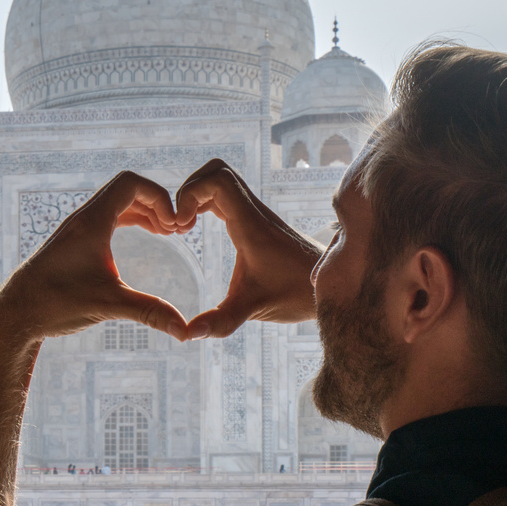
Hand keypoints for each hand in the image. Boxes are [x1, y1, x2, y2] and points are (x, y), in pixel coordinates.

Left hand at [0, 171, 189, 343]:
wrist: (16, 314)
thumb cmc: (55, 304)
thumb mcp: (108, 305)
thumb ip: (149, 312)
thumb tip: (185, 332)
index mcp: (91, 222)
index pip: (131, 184)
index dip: (159, 197)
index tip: (173, 226)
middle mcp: (83, 219)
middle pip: (127, 190)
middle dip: (156, 204)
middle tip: (176, 230)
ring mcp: (77, 229)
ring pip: (117, 204)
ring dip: (144, 212)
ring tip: (166, 233)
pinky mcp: (74, 242)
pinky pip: (108, 217)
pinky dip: (130, 220)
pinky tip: (144, 238)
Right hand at [175, 158, 322, 337]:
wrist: (328, 287)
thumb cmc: (295, 294)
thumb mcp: (253, 308)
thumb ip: (220, 321)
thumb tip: (187, 334)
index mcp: (251, 225)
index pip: (218, 181)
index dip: (190, 195)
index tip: (181, 227)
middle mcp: (253, 212)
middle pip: (215, 171)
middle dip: (188, 191)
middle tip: (178, 225)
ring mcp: (254, 213)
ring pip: (219, 179)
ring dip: (194, 195)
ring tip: (182, 228)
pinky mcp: (254, 220)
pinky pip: (223, 195)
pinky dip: (202, 203)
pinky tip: (194, 230)